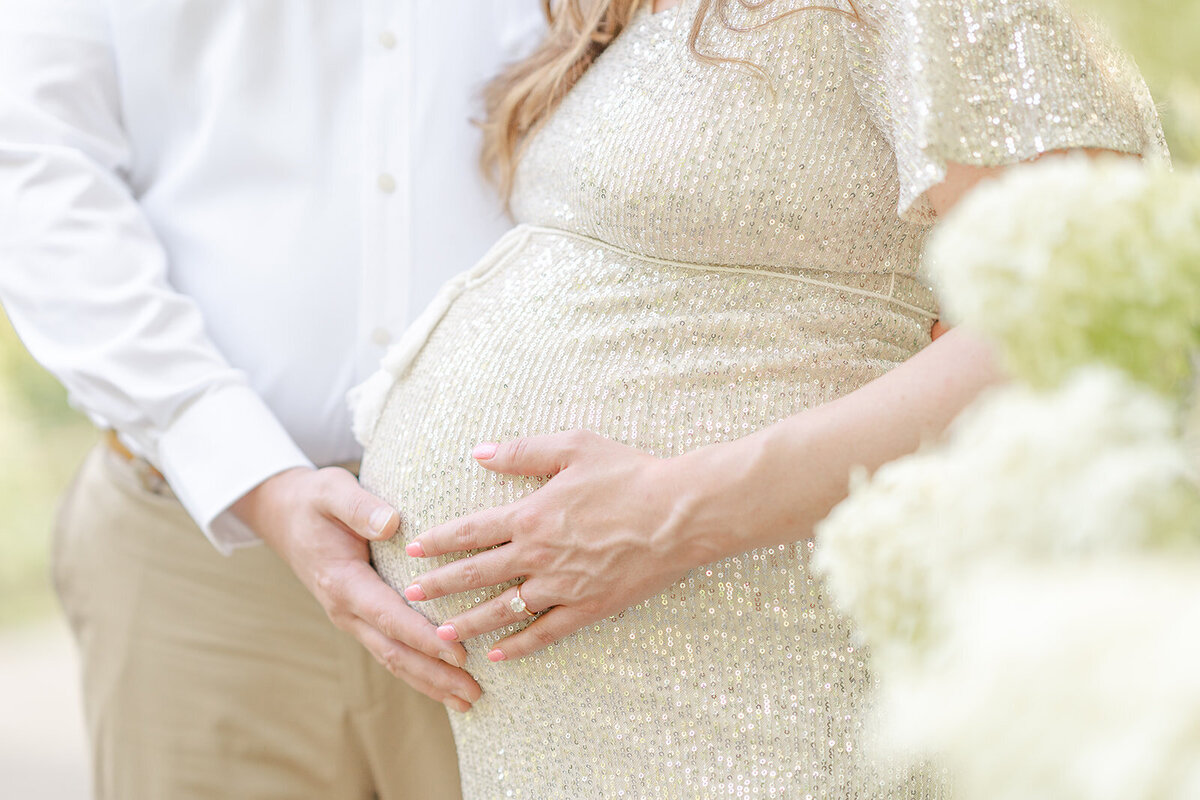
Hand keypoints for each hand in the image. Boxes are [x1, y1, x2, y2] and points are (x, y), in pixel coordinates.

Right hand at [232, 466, 480, 711]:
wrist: (283, 514)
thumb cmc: (315, 501)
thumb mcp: (332, 491)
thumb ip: (360, 506)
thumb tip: (391, 523)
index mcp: (343, 581)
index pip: (389, 617)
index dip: (424, 638)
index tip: (459, 653)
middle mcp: (346, 609)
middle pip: (394, 652)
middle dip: (434, 675)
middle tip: (473, 693)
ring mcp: (351, 617)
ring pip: (392, 659)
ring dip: (429, 681)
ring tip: (467, 700)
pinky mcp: (359, 617)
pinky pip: (389, 650)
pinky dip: (417, 669)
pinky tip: (443, 682)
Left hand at [402, 431, 718, 661]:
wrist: (679, 514)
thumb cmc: (630, 474)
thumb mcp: (573, 447)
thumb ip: (522, 451)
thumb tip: (478, 452)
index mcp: (531, 515)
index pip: (472, 531)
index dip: (440, 541)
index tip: (416, 550)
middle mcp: (538, 555)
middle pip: (477, 574)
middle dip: (439, 585)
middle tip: (410, 594)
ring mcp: (562, 586)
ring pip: (503, 610)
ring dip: (468, 621)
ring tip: (440, 633)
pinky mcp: (589, 608)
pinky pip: (546, 632)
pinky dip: (520, 645)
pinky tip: (500, 655)